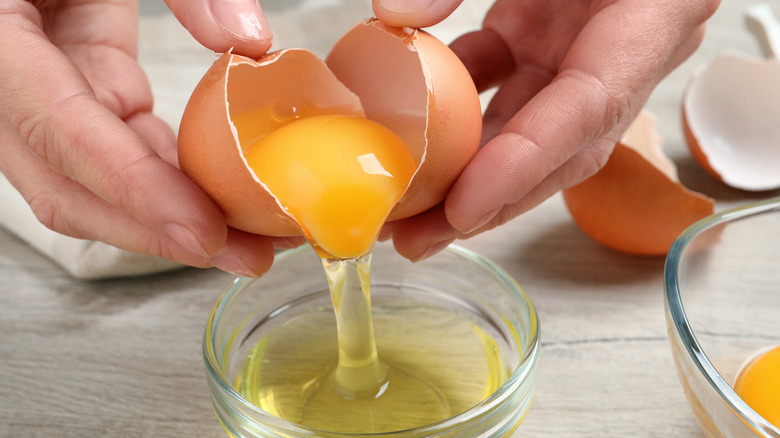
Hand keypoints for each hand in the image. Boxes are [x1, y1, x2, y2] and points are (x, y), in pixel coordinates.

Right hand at [0, 0, 289, 276]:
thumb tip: (251, 43)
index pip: (56, 129)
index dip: (130, 188)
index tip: (201, 230)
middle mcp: (0, 76)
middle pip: (65, 183)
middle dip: (156, 231)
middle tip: (243, 256)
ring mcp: (34, 89)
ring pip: (88, 181)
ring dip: (168, 217)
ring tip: (245, 242)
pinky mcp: (72, 85)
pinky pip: (115, 146)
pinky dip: (167, 177)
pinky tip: (218, 196)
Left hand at [374, 0, 719, 260]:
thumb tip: (392, 19)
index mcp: (651, 16)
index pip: (589, 107)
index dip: (526, 164)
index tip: (464, 208)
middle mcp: (621, 51)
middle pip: (557, 149)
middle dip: (488, 202)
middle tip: (416, 241)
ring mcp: (582, 52)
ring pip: (526, 132)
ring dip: (465, 174)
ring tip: (404, 216)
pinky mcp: (546, 42)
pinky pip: (501, 90)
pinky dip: (456, 116)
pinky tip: (410, 138)